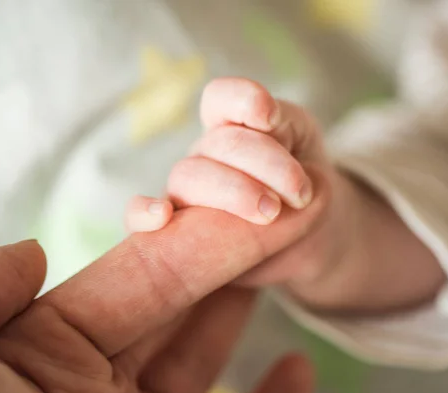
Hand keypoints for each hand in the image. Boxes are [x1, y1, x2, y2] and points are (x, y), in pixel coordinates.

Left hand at [0, 202, 323, 392]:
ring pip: (203, 363)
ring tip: (283, 269)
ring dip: (245, 319)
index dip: (186, 239)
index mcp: (38, 360)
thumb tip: (29, 255)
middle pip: (176, 311)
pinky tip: (298, 370)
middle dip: (226, 263)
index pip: (130, 281)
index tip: (233, 204)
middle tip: (276, 220)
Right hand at [126, 78, 445, 312]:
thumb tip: (265, 127)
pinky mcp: (173, 229)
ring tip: (270, 212)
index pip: (223, 99)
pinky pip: (138, 216)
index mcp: (235, 127)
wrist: (305, 239)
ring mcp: (185, 191)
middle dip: (263, 162)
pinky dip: (143, 212)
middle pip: (220, 144)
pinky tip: (161, 217)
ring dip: (233, 192)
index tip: (270, 117)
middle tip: (298, 193)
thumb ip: (289, 129)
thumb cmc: (303, 186)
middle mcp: (205, 155)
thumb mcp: (308, 149)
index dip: (244, 101)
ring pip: (189, 177)